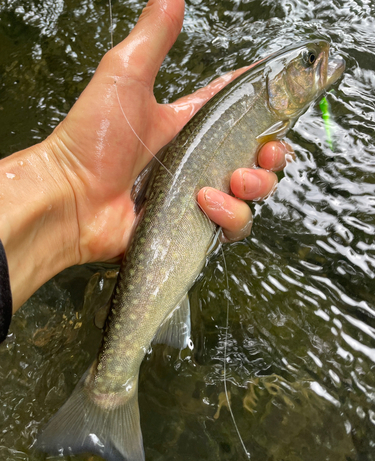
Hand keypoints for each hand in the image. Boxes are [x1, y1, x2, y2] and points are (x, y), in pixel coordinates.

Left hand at [46, 0, 288, 263]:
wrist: (72, 199)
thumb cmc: (90, 142)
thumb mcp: (125, 79)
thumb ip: (153, 38)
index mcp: (185, 126)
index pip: (230, 107)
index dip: (258, 100)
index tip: (280, 92)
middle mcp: (194, 162)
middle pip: (254, 157)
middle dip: (269, 155)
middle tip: (262, 155)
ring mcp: (196, 196)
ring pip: (250, 194)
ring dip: (253, 187)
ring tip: (231, 181)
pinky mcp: (192, 226)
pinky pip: (231, 226)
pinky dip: (229, 216)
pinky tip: (206, 204)